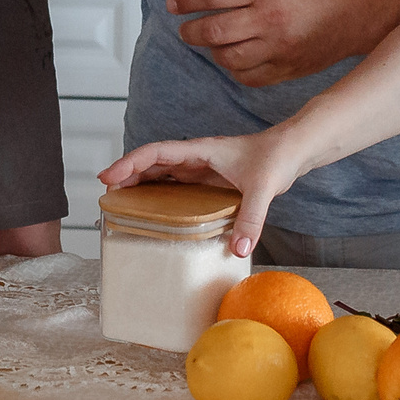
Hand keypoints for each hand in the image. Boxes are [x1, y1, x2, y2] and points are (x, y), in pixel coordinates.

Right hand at [98, 128, 305, 258]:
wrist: (295, 149)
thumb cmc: (278, 158)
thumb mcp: (264, 188)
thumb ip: (251, 219)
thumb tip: (239, 249)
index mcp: (201, 150)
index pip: (157, 152)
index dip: (130, 162)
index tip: (109, 176)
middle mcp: (197, 156)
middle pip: (152, 161)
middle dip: (126, 173)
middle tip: (105, 193)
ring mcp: (202, 166)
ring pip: (162, 171)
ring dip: (140, 181)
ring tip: (120, 199)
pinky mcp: (210, 177)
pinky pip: (176, 182)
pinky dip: (159, 190)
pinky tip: (153, 206)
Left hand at [168, 0, 378, 86]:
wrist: (352, 14)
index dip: (187, 0)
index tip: (173, 4)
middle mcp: (270, 18)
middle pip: (214, 30)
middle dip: (191, 32)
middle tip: (185, 30)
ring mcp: (278, 48)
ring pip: (227, 57)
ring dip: (212, 51)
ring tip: (210, 44)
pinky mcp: (286, 69)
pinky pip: (247, 77)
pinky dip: (234, 69)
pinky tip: (234, 59)